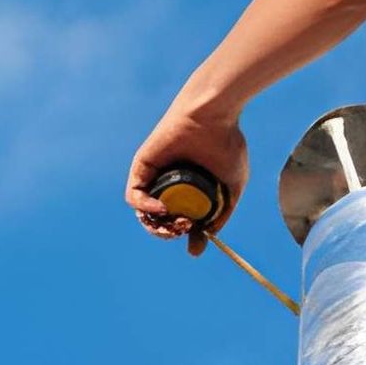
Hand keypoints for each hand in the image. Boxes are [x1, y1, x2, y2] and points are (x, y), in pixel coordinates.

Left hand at [126, 104, 249, 256]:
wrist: (214, 117)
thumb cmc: (227, 145)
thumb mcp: (231, 188)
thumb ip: (222, 213)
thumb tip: (208, 236)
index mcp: (190, 190)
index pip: (181, 221)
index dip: (186, 236)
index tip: (194, 247)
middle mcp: (170, 184)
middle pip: (159, 221)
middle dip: (168, 233)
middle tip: (183, 230)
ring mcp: (155, 176)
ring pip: (144, 212)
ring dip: (156, 226)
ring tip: (174, 224)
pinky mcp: (142, 166)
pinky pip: (134, 195)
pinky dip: (145, 207)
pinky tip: (162, 209)